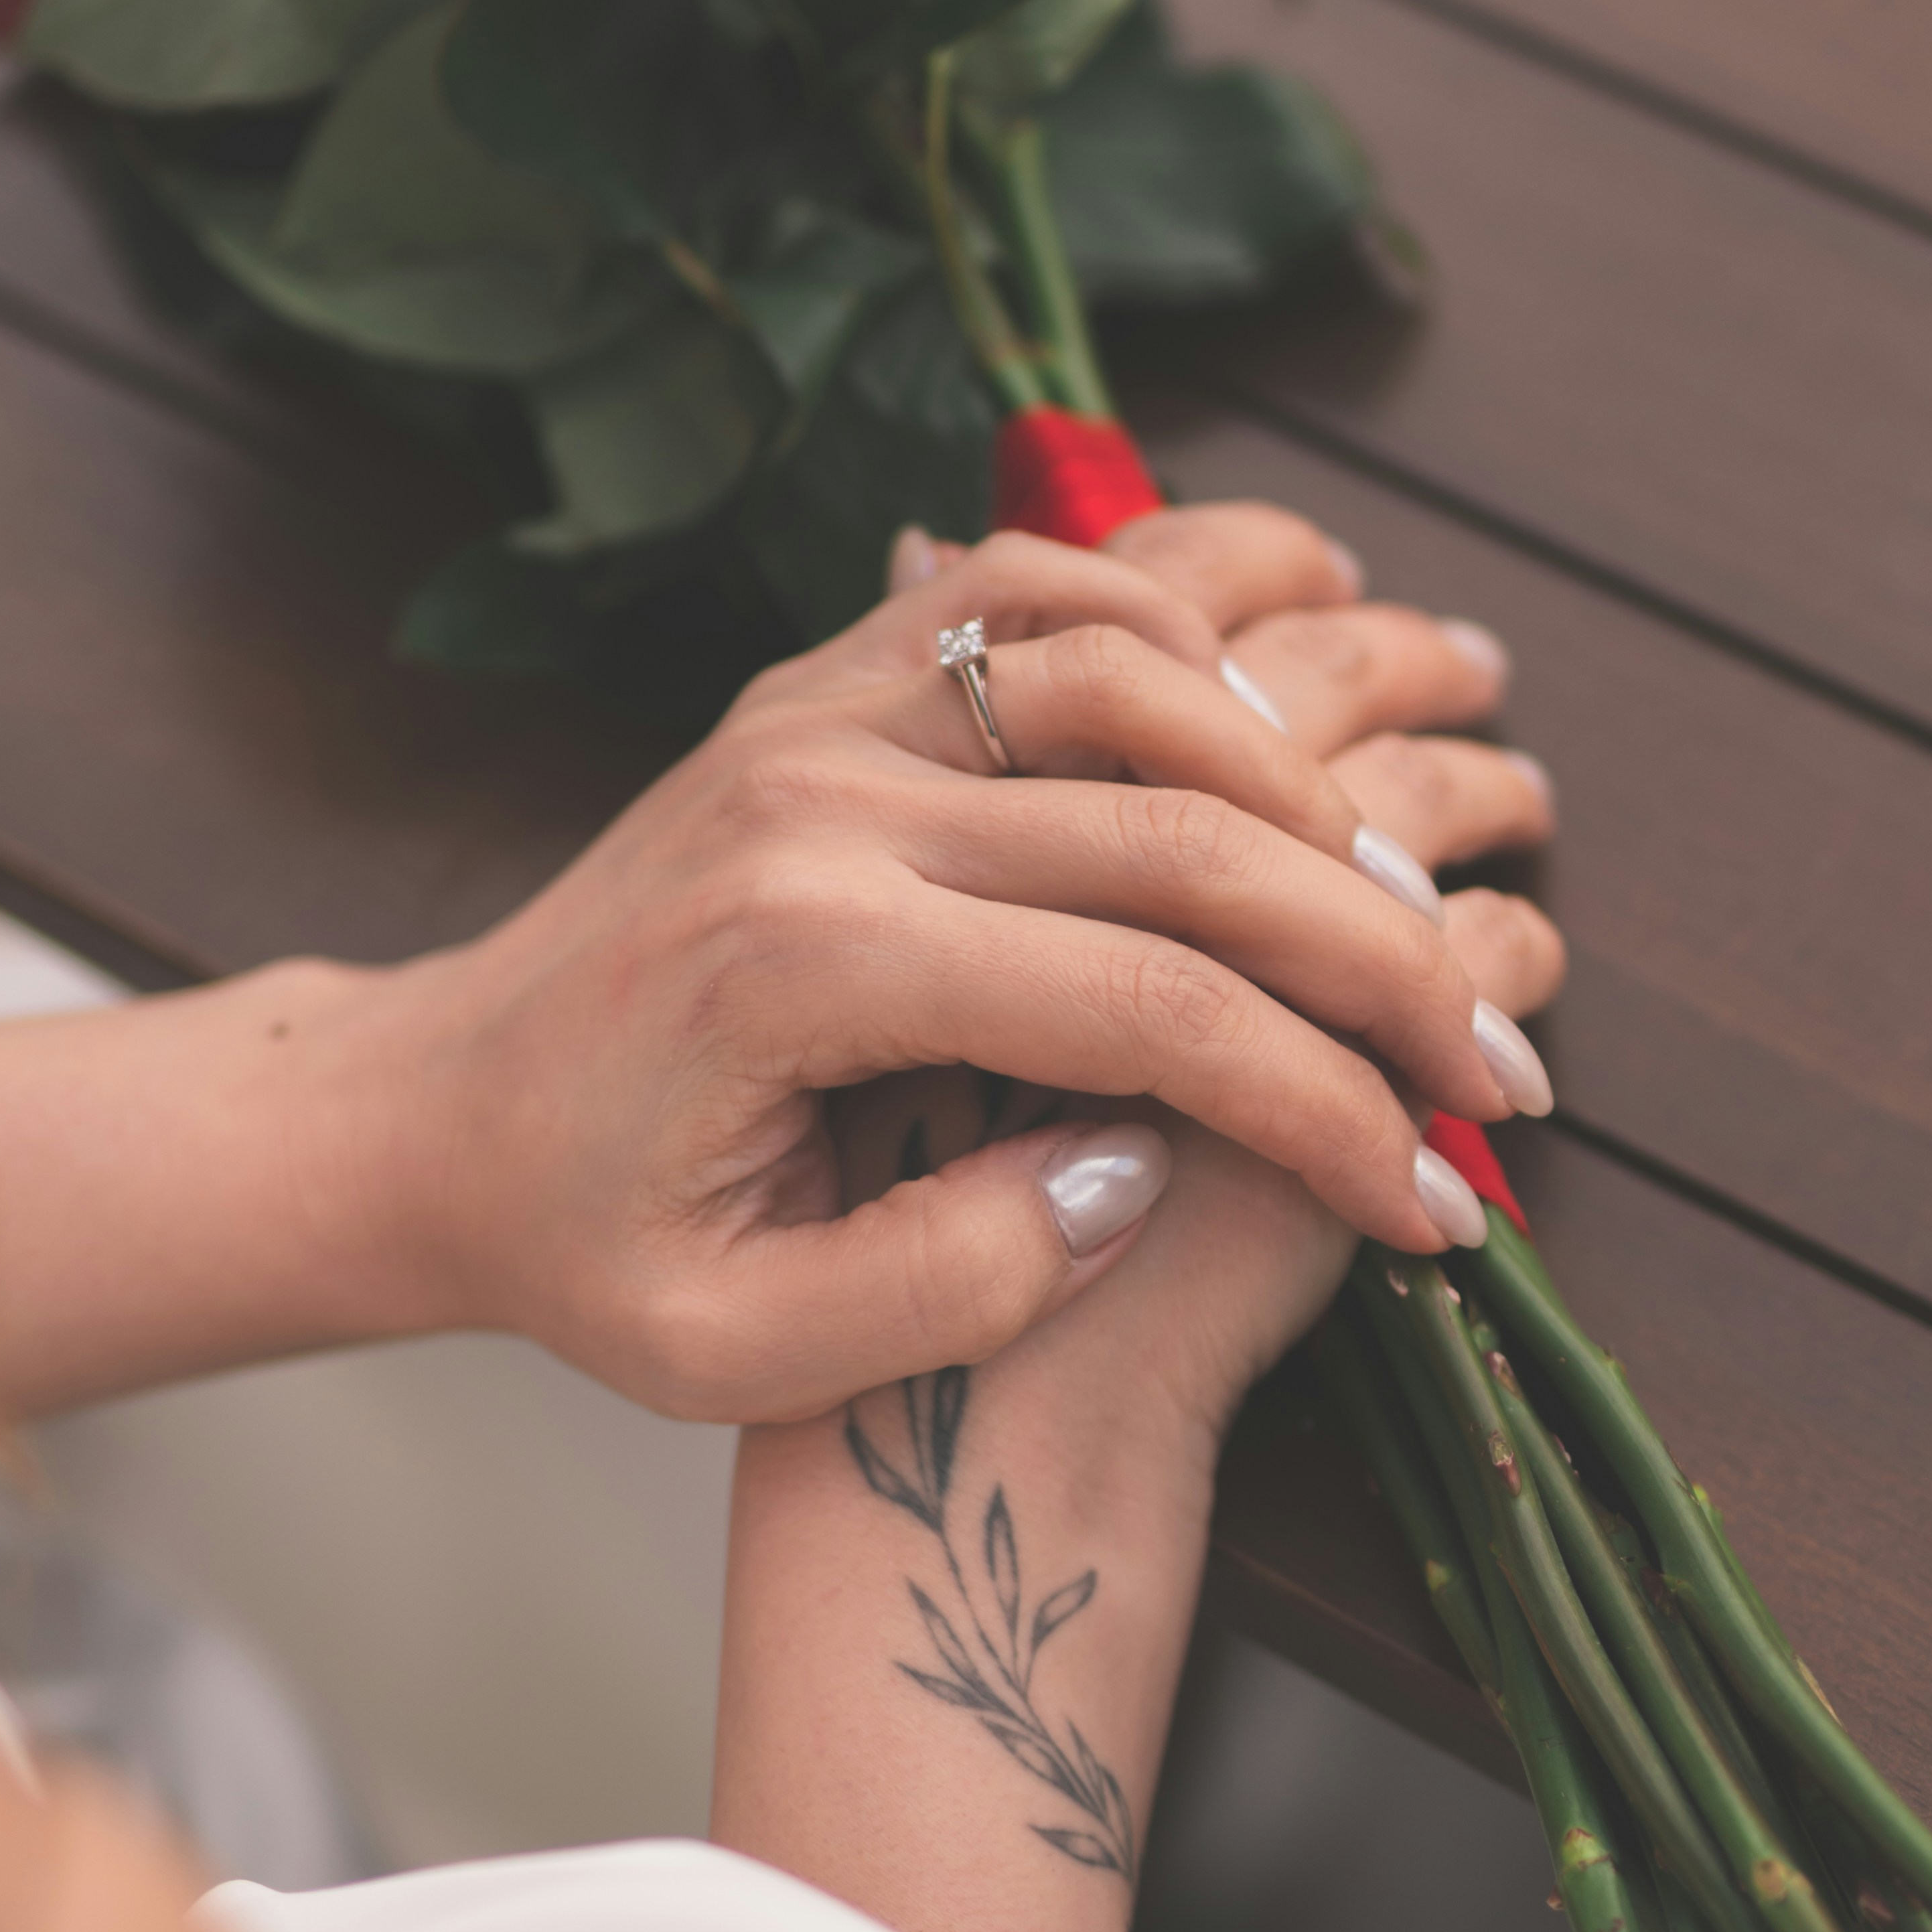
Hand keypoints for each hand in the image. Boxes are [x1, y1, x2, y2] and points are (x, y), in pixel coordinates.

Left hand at [384, 502, 1565, 1423]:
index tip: (1436, 1199)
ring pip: (1131, 656)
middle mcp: (822, 799)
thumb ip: (945, 1289)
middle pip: (1183, 828)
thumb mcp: (733, 1354)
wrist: (432, 1112)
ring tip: (1420, 882)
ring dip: (1309, 756)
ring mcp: (819, 706)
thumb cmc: (587, 1252)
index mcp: (807, 965)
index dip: (1327, 1107)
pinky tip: (1275, 695)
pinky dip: (1174, 604)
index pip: (1151, 1011)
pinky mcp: (820, 671)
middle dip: (1383, 952)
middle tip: (1499, 1063)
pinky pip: (1026, 577)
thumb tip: (1141, 1170)